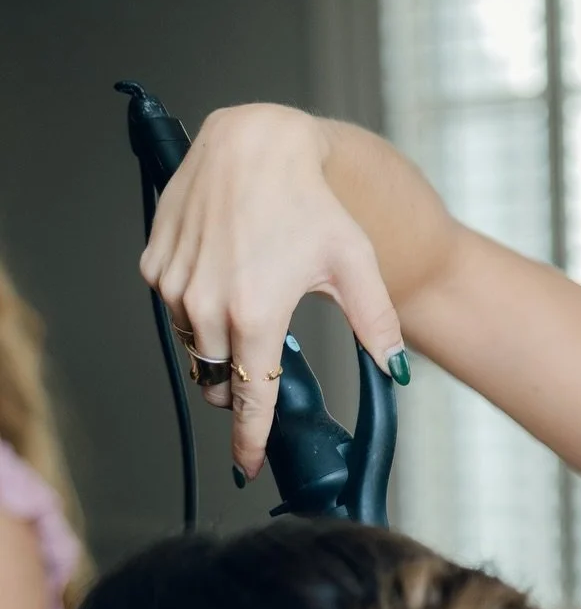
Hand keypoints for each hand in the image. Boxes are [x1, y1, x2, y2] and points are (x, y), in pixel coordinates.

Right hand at [139, 105, 405, 476]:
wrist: (256, 143)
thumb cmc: (308, 199)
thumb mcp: (355, 264)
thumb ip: (376, 325)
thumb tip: (396, 372)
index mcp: (256, 315)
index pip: (250, 400)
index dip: (249, 439)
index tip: (249, 464)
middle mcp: (207, 304)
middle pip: (217, 379)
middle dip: (237, 386)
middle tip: (260, 366)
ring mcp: (175, 283)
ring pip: (192, 346)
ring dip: (216, 345)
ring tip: (246, 308)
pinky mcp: (155, 262)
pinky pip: (172, 308)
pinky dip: (194, 308)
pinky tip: (222, 277)